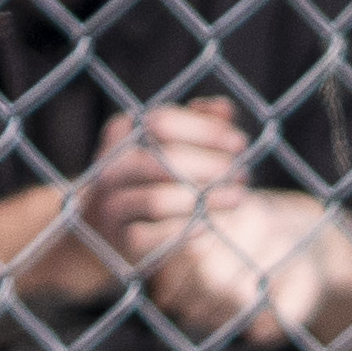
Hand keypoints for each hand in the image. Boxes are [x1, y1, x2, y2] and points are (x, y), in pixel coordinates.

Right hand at [82, 106, 301, 330]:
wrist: (108, 230)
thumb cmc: (152, 179)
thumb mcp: (169, 145)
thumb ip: (198, 123)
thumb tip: (224, 110)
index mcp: (122, 133)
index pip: (161, 122)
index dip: (205, 131)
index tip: (240, 142)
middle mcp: (110, 167)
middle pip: (162, 160)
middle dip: (210, 165)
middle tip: (243, 173)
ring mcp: (112, 205)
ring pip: (156, 201)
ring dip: (204, 199)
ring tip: (237, 197)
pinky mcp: (122, 240)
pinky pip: (153, 236)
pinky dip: (183, 230)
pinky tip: (206, 225)